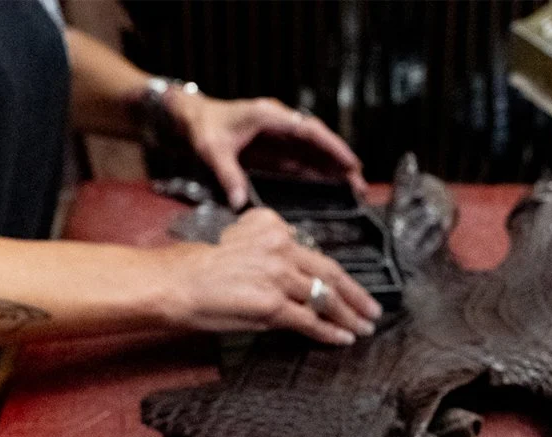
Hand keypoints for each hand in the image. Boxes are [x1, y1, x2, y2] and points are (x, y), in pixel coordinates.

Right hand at [153, 208, 380, 344]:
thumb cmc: (197, 268)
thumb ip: (271, 256)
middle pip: (329, 272)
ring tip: (364, 328)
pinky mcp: (273, 304)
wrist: (173, 282)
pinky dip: (330, 332)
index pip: (313, 252)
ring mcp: (278, 276)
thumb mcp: (239, 246)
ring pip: (325, 297)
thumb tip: (298, 276)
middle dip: (357, 294)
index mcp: (271, 227)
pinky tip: (344, 338)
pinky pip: (310, 321)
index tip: (348, 284)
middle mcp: (279, 247)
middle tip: (373, 309)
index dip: (335, 273)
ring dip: (349, 316)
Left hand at [170, 90, 365, 209]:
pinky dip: (320, 173)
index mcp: (269, 117)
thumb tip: (240, 204)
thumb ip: (228, 176)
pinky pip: (304, 160)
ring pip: (315, 151)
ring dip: (334, 169)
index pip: (309, 131)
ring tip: (355, 190)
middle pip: (319, 142)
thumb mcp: (213, 150)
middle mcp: (281, 124)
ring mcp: (281, 135)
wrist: (192, 118)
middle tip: (360, 185)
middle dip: (341, 162)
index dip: (333, 147)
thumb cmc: (202, 128)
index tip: (351, 163)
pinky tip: (333, 188)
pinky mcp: (278, 147)